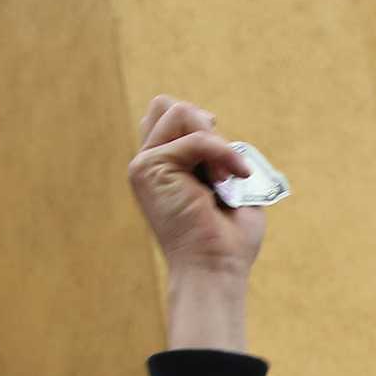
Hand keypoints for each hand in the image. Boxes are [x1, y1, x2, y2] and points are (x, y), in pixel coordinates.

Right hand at [128, 97, 266, 281]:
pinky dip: (222, 152)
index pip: (167, 116)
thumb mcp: (229, 187)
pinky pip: (196, 138)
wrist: (216, 269)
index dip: (198, 124)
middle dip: (203, 124)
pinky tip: (231, 178)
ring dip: (215, 140)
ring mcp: (144, 166)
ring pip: (178, 111)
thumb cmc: (227, 241)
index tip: (222, 158)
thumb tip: (212, 120)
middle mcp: (147, 166)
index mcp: (161, 170)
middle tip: (221, 165)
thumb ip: (218, 153)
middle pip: (166, 106)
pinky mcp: (150, 168)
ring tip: (225, 176)